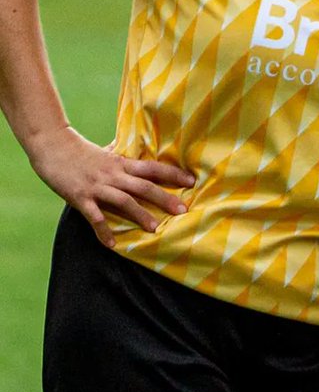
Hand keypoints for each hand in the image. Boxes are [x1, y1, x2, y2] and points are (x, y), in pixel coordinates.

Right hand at [30, 127, 194, 247]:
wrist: (53, 147)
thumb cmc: (83, 152)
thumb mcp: (108, 152)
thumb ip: (125, 158)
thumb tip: (143, 152)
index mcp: (122, 164)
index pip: (153, 168)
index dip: (173, 174)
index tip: (192, 181)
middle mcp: (113, 175)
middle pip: (144, 186)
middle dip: (164, 198)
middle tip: (183, 210)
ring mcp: (97, 186)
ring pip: (123, 201)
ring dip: (140, 215)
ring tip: (155, 229)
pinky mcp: (80, 197)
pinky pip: (94, 216)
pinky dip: (103, 230)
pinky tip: (112, 244)